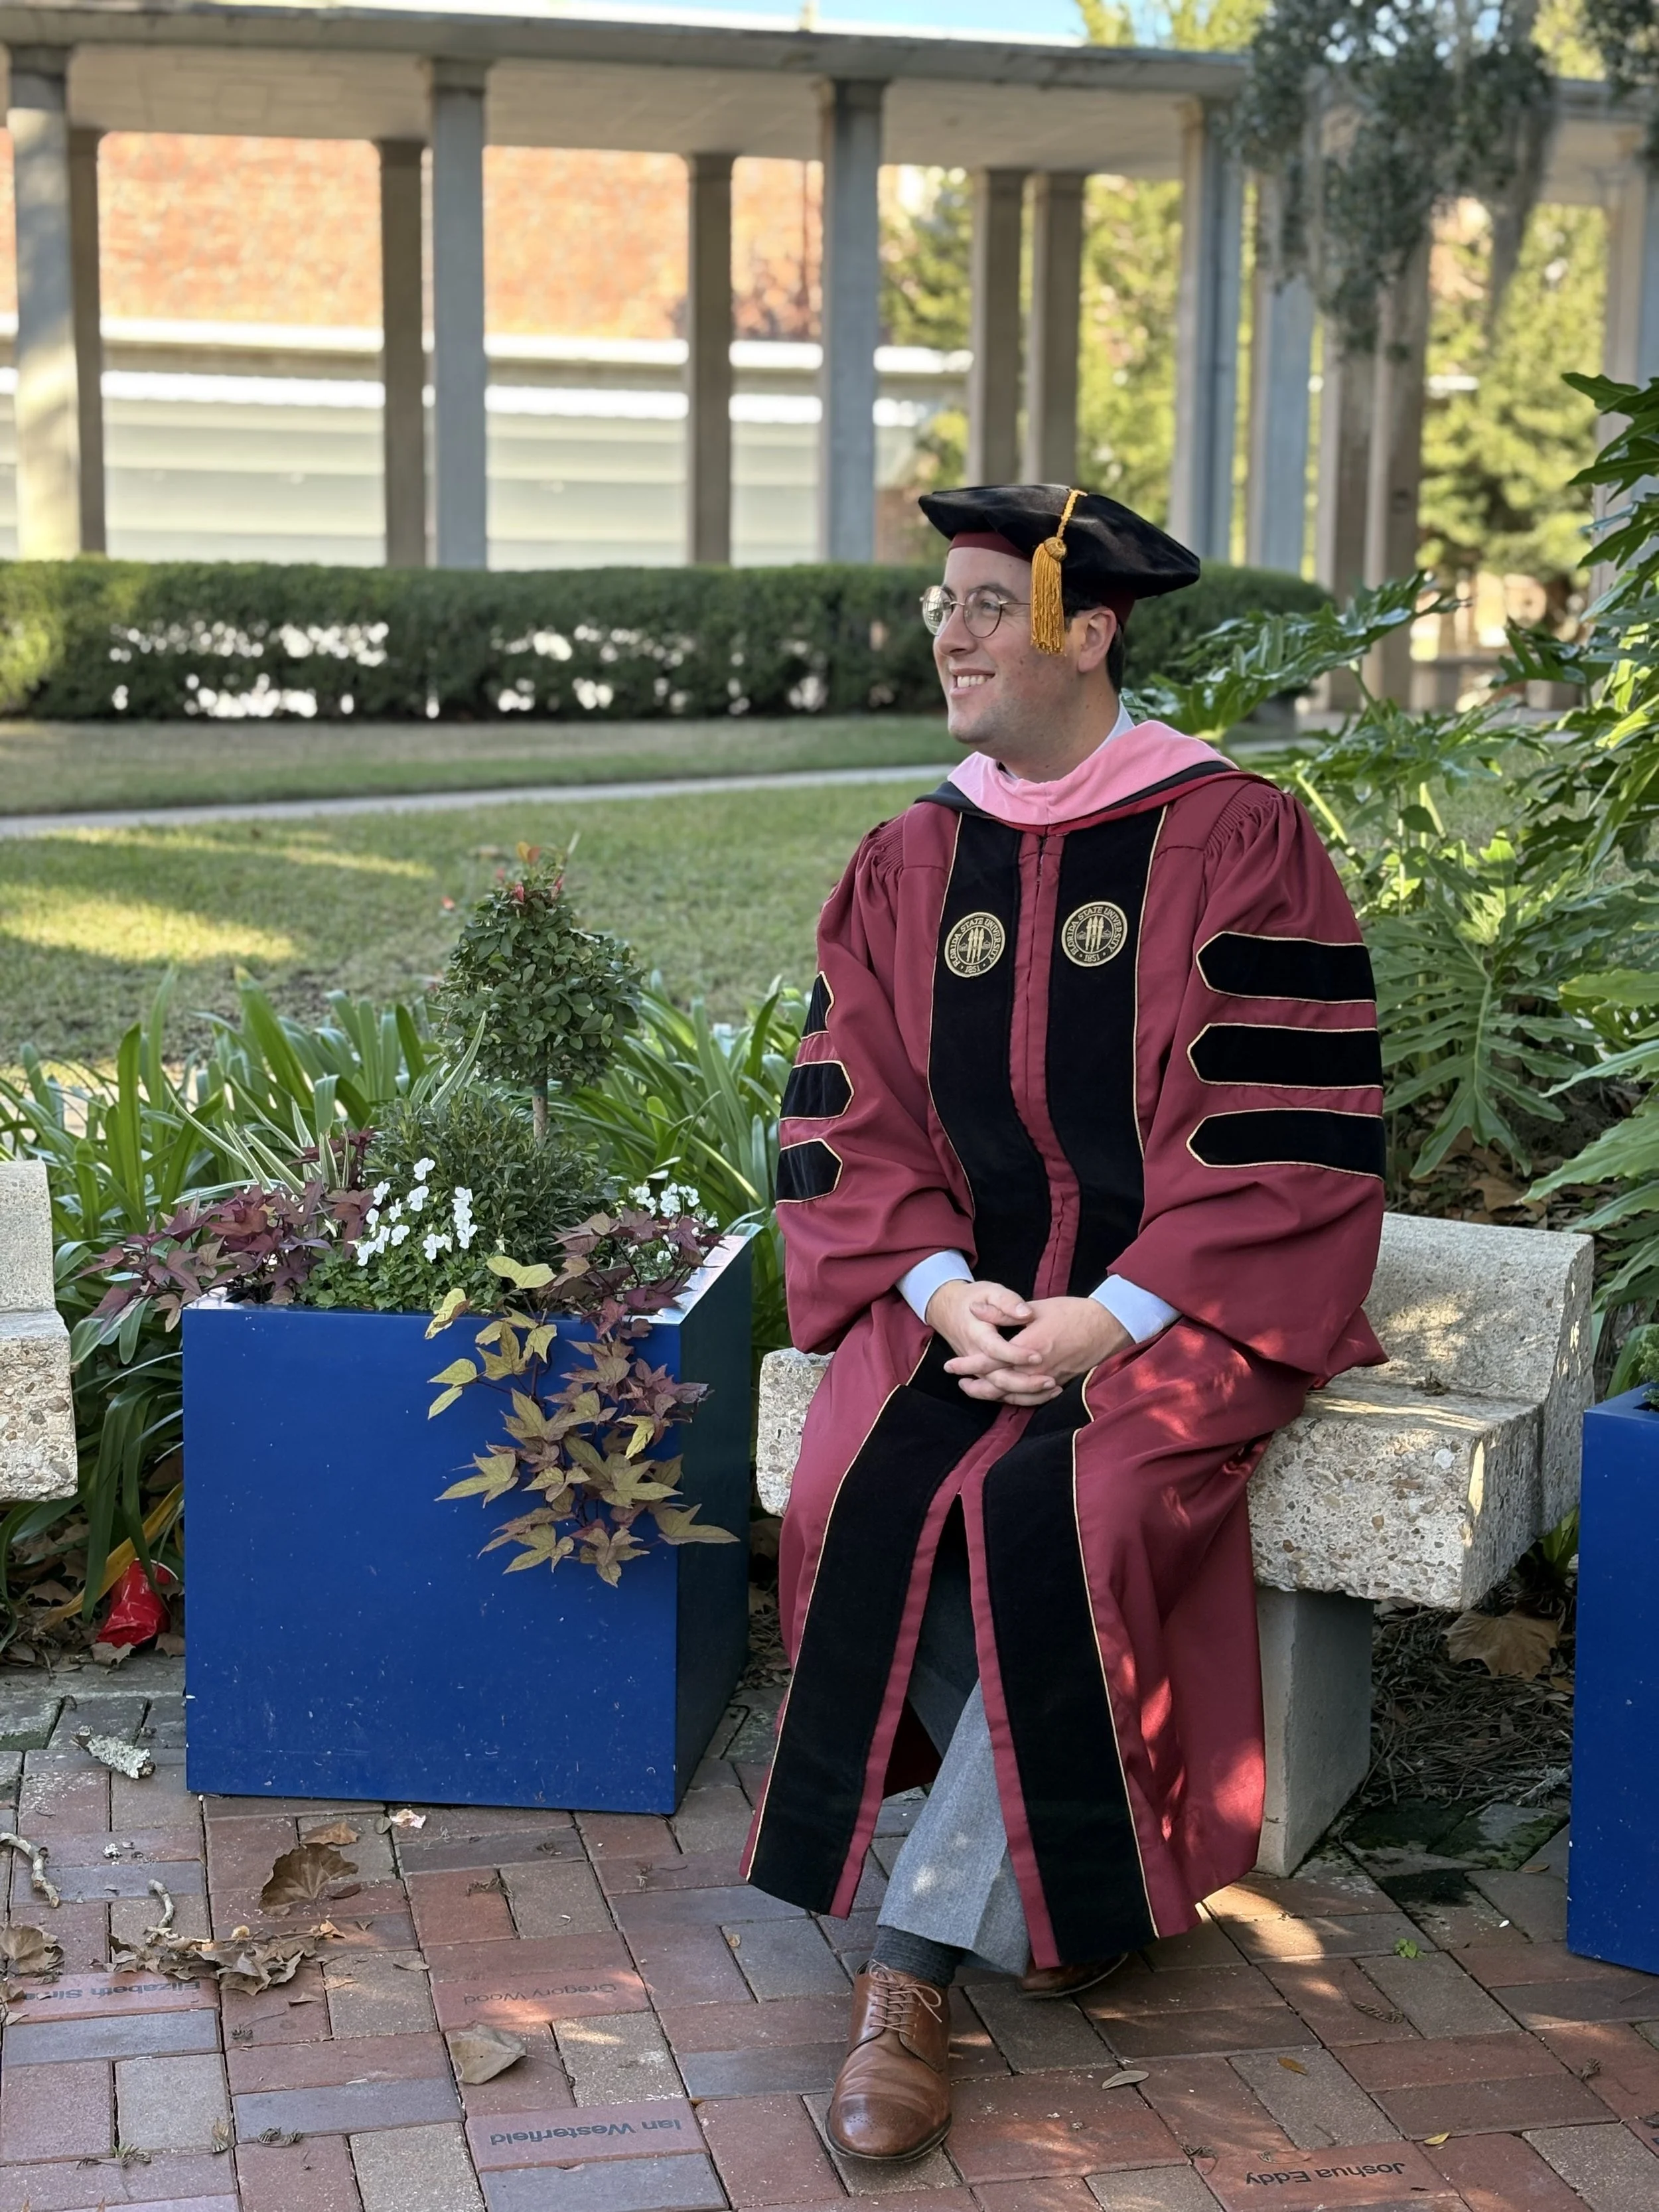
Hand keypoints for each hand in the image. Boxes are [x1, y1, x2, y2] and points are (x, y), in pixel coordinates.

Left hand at [924, 1283, 1130, 1405]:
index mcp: (1029, 1347)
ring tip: (976, 1390)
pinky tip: (1006, 1397)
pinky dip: (1017, 1400)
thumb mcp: (1035, 1308)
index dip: (968, 1365)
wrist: (1108, 1326)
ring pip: (1015, 1396)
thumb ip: (1003, 1313)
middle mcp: (1038, 1369)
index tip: (951, 1366)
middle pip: (999, 1385)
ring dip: (992, 1395)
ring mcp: (1050, 1380)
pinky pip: (1034, 1400)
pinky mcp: (1060, 1384)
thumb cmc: (1073, 1313)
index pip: (991, 1362)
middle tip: (959, 1380)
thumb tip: (975, 1311)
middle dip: (976, 1385)